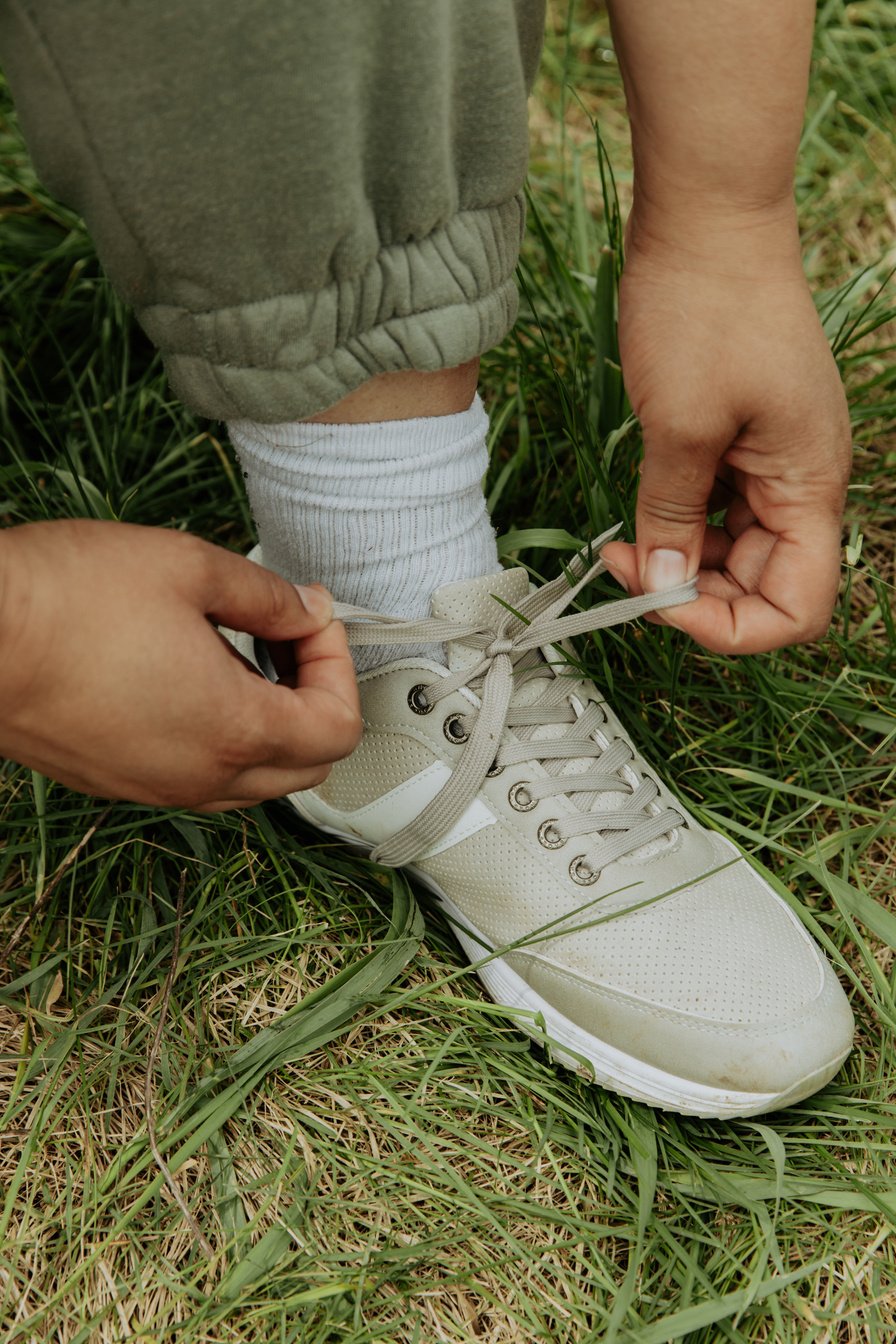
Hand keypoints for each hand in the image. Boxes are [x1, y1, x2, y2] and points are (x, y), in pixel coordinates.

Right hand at [0, 520, 361, 808]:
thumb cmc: (64, 598)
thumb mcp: (189, 568)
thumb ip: (269, 596)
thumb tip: (308, 611)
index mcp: (233, 730)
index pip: (338, 728)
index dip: (340, 665)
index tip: (311, 620)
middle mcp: (201, 777)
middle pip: (309, 765)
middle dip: (317, 699)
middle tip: (288, 638)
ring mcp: (157, 787)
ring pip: (256, 780)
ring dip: (272, 724)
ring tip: (239, 654)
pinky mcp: (120, 783)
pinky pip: (202, 778)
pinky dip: (223, 739)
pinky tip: (191, 678)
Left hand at [601, 225, 851, 653]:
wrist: (707, 219)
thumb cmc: (706, 307)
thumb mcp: (679, 425)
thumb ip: (670, 515)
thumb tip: (659, 585)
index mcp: (809, 486)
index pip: (796, 607)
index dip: (731, 628)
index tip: (661, 603)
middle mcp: (801, 482)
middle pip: (761, 586)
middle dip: (693, 594)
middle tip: (625, 570)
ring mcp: (772, 462)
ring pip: (733, 552)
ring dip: (679, 561)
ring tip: (622, 543)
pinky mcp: (740, 441)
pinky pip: (715, 510)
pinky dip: (677, 523)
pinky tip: (637, 513)